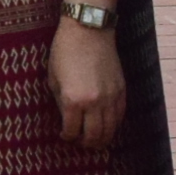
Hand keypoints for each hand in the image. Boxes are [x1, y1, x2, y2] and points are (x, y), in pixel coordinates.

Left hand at [46, 17, 123, 150]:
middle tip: (80, 143)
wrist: (89, 30)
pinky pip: (120, 116)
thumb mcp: (53, 79)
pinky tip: (106, 126)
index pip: (72, 131)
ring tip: (94, 140)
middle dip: (86, 143)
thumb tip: (67, 119)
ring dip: (102, 139)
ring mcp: (110, 97)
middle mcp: (94, 102)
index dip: (67, 137)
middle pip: (94, 136)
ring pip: (110, 130)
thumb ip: (61, 102)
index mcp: (73, 100)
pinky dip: (113, 125)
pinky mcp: (121, 90)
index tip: (64, 136)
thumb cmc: (65, 51)